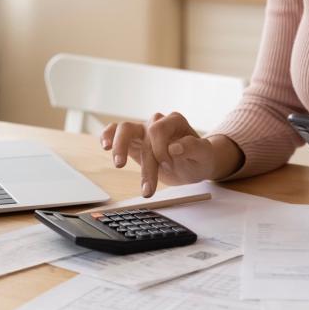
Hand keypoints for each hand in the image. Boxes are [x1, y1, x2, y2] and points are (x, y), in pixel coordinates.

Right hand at [100, 112, 242, 196]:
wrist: (194, 163)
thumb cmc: (199, 158)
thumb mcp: (203, 155)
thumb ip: (193, 148)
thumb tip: (175, 147)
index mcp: (174, 121)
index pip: (158, 130)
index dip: (160, 150)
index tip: (167, 166)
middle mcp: (157, 122)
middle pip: (139, 130)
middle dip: (141, 160)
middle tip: (147, 187)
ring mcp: (143, 130)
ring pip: (123, 129)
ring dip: (119, 147)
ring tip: (119, 164)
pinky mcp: (133, 141)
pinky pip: (115, 132)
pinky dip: (108, 136)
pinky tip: (105, 146)